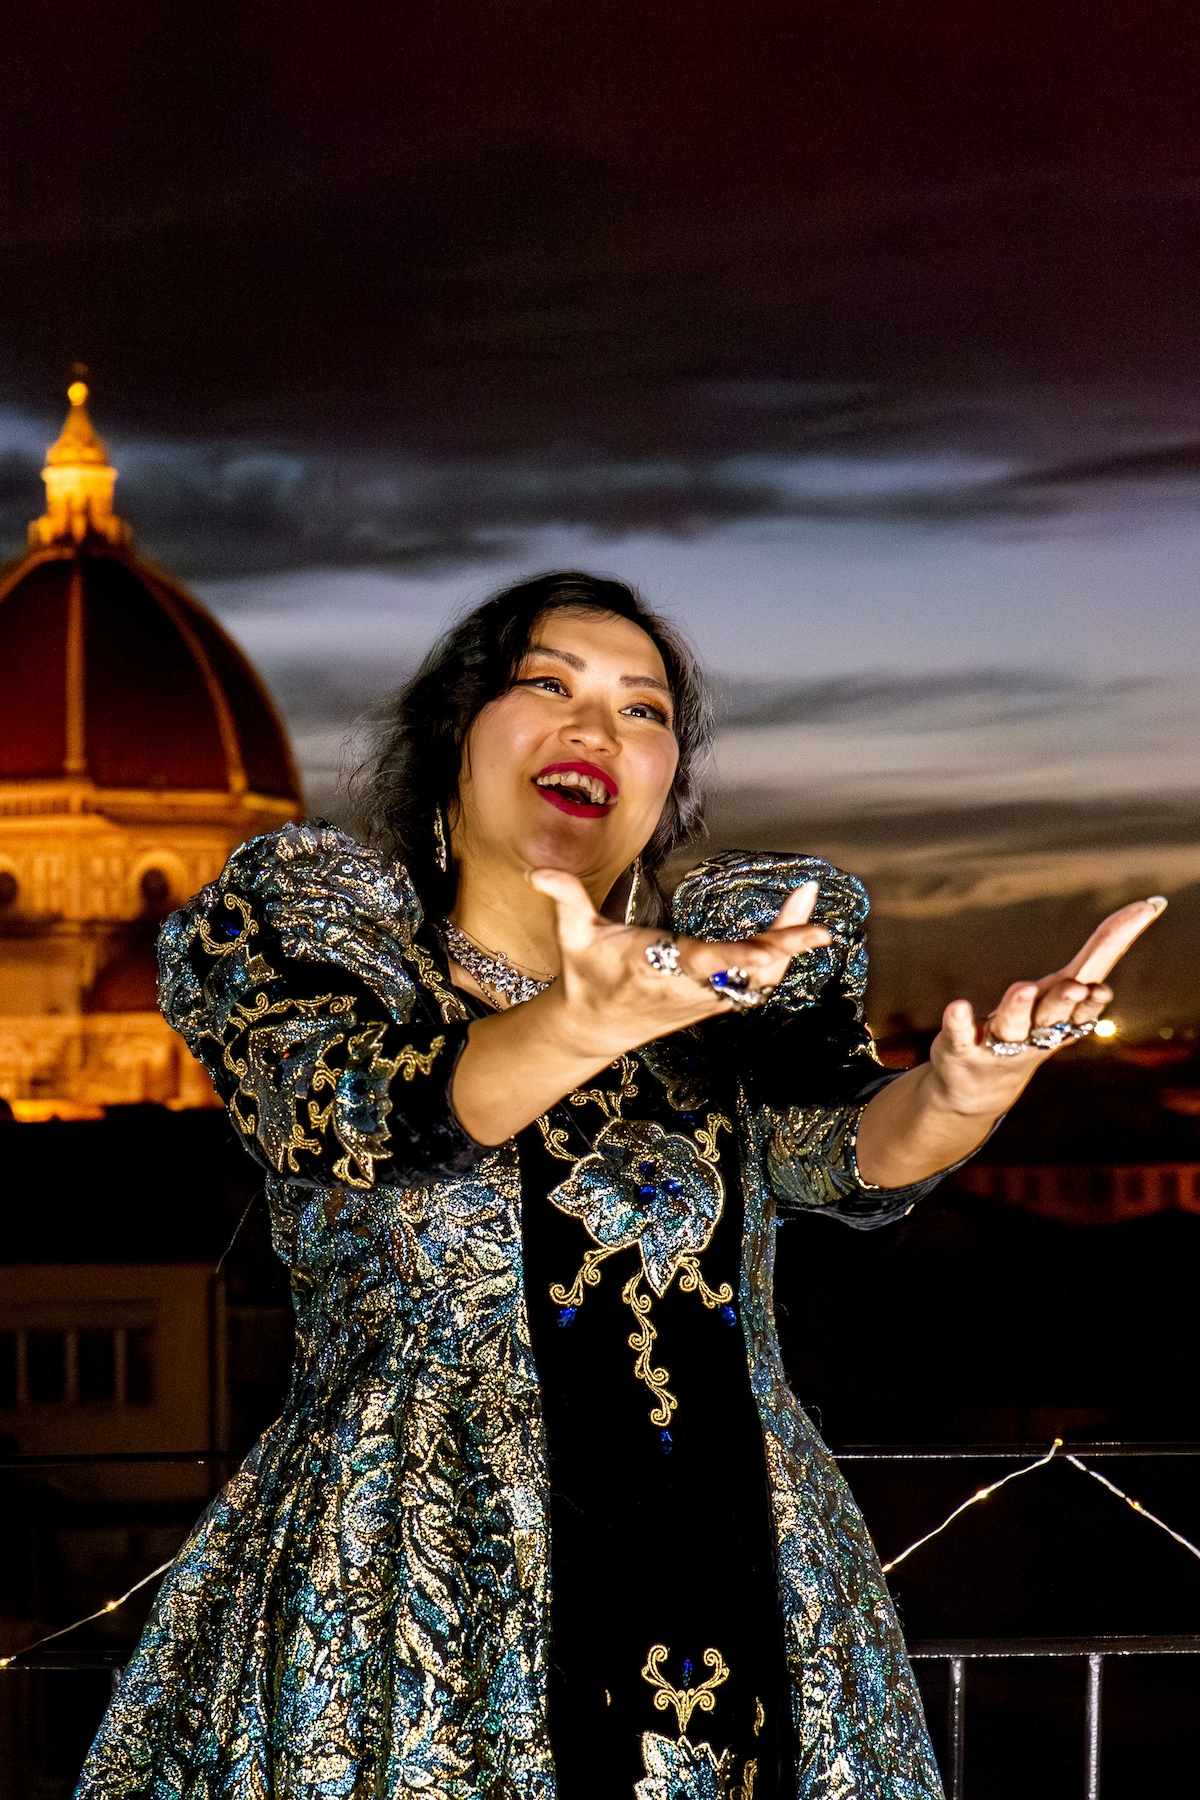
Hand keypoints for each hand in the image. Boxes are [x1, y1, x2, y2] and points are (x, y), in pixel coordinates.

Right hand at [529, 869, 831, 1062]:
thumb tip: (538, 873)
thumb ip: (563, 898)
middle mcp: (688, 987)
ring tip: (809, 911)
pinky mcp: (715, 1003)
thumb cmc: (587, 976)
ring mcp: (705, 999)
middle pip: (748, 975)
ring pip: (760, 981)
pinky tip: (796, 930)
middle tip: (818, 927)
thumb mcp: (572, 935)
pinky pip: (757, 984)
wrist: (593, 1027)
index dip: (739, 957)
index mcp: (656, 966)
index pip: (705, 963)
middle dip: (783, 951)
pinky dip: (779, 958)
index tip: (767, 951)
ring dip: (787, 949)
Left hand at [854, 895, 1166, 1186]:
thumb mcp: (1066, 991)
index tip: (1102, 991)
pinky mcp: (963, 1050)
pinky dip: (960, 1023)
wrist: (979, 1090)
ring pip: (1011, 1025)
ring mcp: (998, 1044)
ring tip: (1024, 989)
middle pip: (1051, 1016)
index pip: (1083, 1007)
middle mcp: (1033, 1032)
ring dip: (1018, 1007)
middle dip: (1064, 1003)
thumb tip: (1148, 905)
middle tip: (1076, 988)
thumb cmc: (1032, 1028)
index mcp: (1061, 1019)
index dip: (1093, 1001)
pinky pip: (960, 1036)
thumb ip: (1101, 952)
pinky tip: (957, 1007)